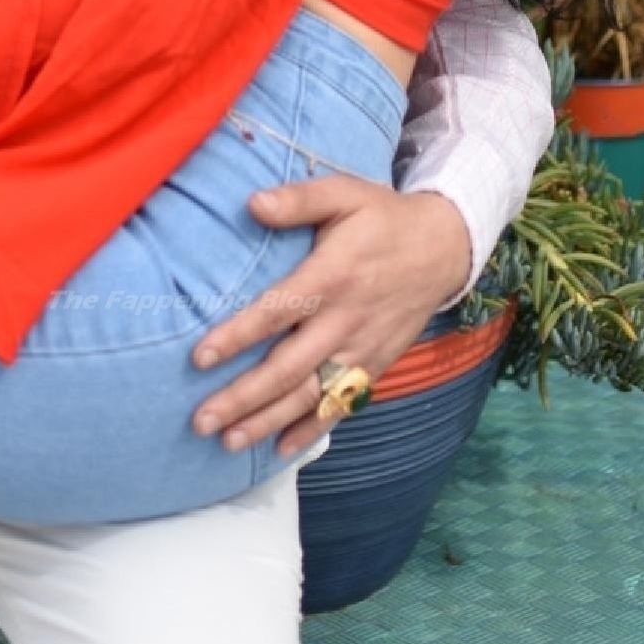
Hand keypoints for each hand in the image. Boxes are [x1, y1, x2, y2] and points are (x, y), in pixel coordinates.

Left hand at [189, 179, 471, 459]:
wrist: (445, 248)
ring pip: (311, 395)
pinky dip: (312, 429)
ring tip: (228, 443)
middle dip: (243, 397)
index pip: (277, 311)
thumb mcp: (344, 194)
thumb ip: (298, 199)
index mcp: (332, 276)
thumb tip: (252, 204)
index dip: (238, 336)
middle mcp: (345, 321)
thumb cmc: (383, 218)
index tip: (199, 358)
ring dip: (268, 421)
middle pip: (288, 368)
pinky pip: (341, 404)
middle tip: (201, 421)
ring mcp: (361, 349)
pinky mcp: (375, 364)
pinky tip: (280, 449)